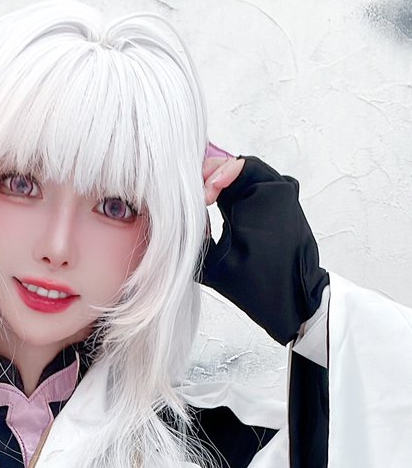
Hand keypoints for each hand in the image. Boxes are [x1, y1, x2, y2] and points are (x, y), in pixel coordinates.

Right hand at [199, 156, 328, 344]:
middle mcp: (280, 189)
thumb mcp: (213, 264)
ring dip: (225, 187)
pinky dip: (238, 195)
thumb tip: (172, 219)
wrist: (294, 302)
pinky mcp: (286, 205)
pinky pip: (257, 188)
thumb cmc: (259, 286)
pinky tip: (222, 210)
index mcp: (266, 196)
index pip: (232, 165)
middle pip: (238, 168)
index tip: (201, 199)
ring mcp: (286, 195)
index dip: (210, 177)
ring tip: (206, 204)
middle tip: (197, 199)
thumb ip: (191, 236)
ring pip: (246, 177)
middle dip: (213, 180)